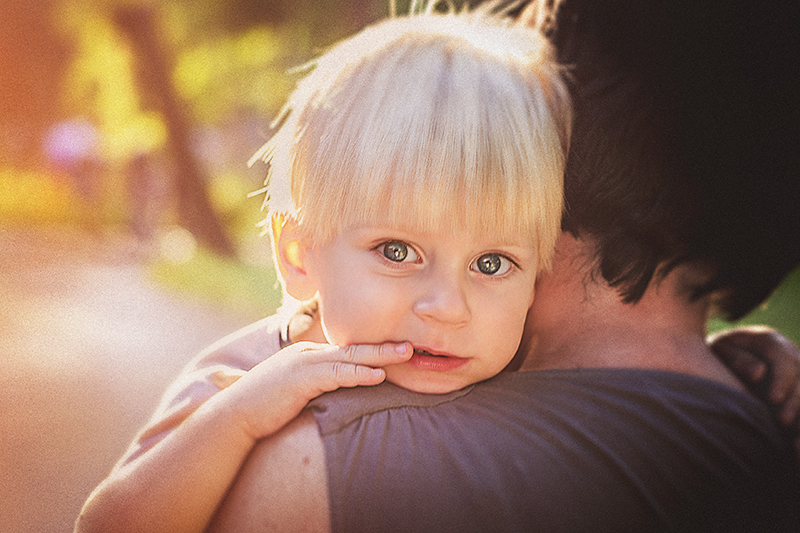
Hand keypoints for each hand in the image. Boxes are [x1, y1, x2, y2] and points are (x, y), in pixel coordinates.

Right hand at [209, 341, 411, 441]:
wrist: (235, 416)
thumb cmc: (264, 408)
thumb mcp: (294, 393)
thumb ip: (315, 388)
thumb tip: (337, 397)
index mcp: (307, 357)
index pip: (345, 351)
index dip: (372, 351)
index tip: (396, 351)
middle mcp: (307, 355)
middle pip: (353, 348)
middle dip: (383, 346)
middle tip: (411, 345)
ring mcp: (304, 364)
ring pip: (350, 357)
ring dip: (380, 355)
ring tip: (405, 354)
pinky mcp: (301, 379)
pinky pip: (337, 374)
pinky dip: (359, 374)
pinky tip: (378, 375)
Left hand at [710, 326, 799, 431]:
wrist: (717, 361)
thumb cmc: (715, 356)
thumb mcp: (720, 353)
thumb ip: (737, 360)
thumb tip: (759, 373)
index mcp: (768, 339)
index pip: (783, 358)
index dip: (782, 379)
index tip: (774, 399)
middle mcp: (787, 351)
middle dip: (794, 399)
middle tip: (783, 421)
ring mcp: (795, 367)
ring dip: (799, 408)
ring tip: (791, 428)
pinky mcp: (795, 384)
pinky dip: (798, 412)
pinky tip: (794, 431)